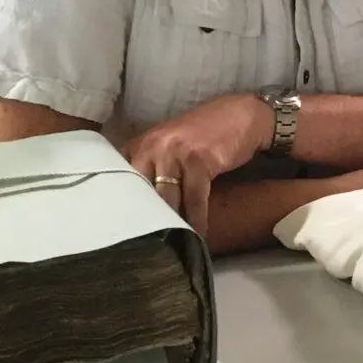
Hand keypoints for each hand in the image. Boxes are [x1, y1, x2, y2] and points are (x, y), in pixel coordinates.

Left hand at [121, 94, 269, 233]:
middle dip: (145, 220)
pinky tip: (199, 234)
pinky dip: (197, 219)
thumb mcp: (169, 144)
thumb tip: (137, 204)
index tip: (125, 231)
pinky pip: (194, 199)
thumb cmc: (205, 134)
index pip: (121, 180)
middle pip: (141, 193)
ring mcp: (175, 152)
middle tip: (148, 246)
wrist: (242, 115)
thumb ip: (150, 166)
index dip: (122, 206)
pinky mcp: (199, 160)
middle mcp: (153, 146)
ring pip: (167, 199)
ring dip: (171, 224)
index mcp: (141, 144)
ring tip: (174, 246)